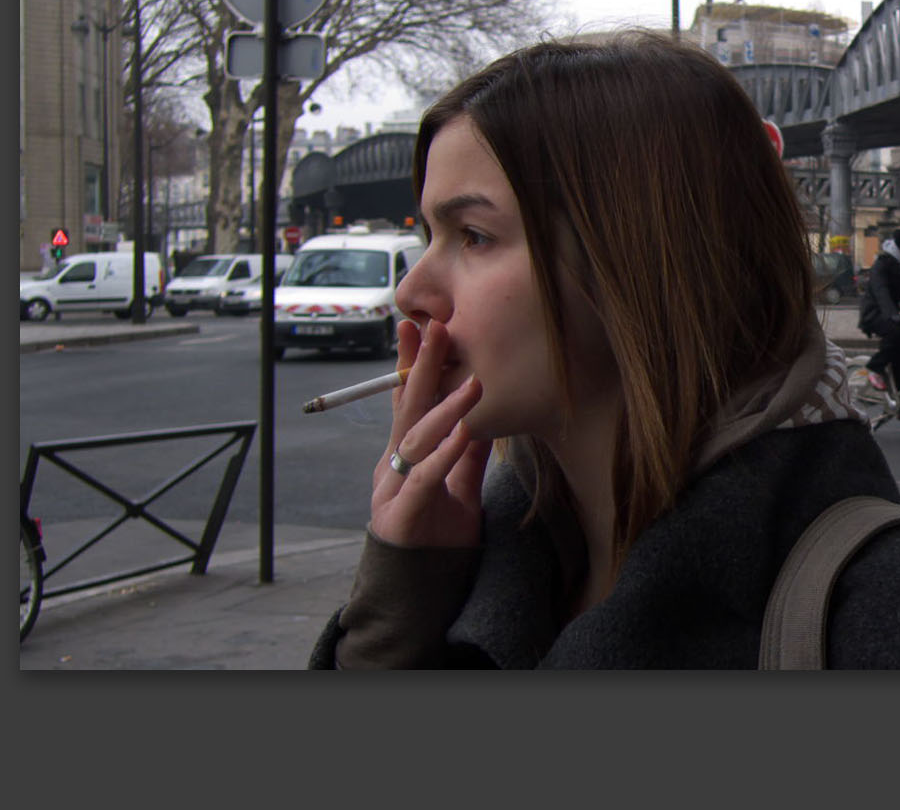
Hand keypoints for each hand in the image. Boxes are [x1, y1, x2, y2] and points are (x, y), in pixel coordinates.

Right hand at [369, 317, 490, 548]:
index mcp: (405, 459)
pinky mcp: (402, 517)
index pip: (408, 403)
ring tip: (470, 381)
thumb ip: (466, 457)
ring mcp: (393, 492)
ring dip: (443, 408)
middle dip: (419, 367)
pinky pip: (425, 479)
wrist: (419, 596)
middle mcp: (393, 469)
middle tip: (435, 326)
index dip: (414, 365)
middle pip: (406, 410)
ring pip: (415, 441)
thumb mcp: (458, 489)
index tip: (422, 326)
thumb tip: (484, 420)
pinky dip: (445, 454)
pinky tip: (463, 432)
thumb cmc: (438, 541)